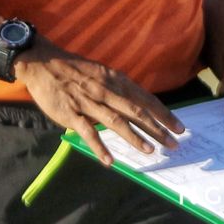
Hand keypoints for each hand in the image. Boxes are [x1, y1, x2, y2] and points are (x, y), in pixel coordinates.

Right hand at [15, 39, 184, 166]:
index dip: (164, 114)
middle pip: (137, 111)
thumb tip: (139, 104)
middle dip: (157, 129)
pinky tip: (110, 161)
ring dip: (135, 137)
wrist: (43, 62)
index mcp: (116, 80)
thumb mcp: (103, 73)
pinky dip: (99, 147)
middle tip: (174, 144)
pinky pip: (88, 132)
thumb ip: (119, 89)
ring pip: (116, 122)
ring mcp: (89, 102)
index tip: (179, 128)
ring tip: (150, 151)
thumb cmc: (75, 70)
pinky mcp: (71, 114)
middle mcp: (106, 90)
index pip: (146, 99)